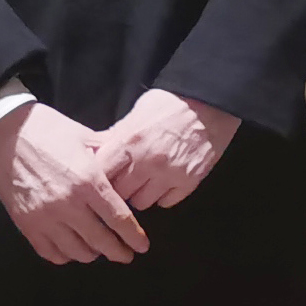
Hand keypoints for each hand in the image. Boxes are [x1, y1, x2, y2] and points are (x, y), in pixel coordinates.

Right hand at [0, 103, 149, 263]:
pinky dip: (65, 255)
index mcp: (87, 181)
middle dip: (118, 252)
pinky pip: (50, 252)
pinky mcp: (25, 224)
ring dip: (93, 254)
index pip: (118, 218)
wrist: (3, 133)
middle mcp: (67, 204)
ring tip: (100, 250)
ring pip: (76, 251)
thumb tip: (131, 164)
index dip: (133, 236)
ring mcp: (44, 217)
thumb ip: (109, 155)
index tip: (142, 246)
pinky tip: (72, 250)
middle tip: (127, 255)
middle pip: (100, 241)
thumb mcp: (84, 136)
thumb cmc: (47, 130)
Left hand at [102, 89, 240, 209]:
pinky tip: (164, 182)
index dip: (97, 176)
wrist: (211, 103)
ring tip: (145, 181)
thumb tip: (95, 151)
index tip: (98, 177)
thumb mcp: (137, 112)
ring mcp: (170, 174)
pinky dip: (163, 195)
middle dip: (118, 188)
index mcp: (130, 141)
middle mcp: (148, 161)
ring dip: (140, 194)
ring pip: (141, 203)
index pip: (101, 173)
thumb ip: (116, 135)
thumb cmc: (171, 104)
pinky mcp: (189, 182)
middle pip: (118, 193)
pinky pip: (166, 203)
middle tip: (122, 179)